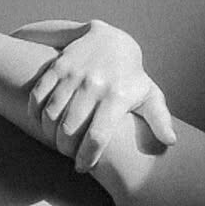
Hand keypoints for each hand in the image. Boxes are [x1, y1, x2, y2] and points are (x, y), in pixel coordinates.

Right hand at [12, 19, 175, 171]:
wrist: (111, 38)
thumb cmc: (131, 75)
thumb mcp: (149, 94)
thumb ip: (160, 118)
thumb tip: (170, 141)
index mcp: (117, 97)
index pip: (97, 136)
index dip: (86, 157)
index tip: (81, 167)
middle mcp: (94, 86)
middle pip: (70, 128)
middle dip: (65, 148)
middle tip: (67, 153)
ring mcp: (73, 75)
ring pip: (51, 113)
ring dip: (49, 133)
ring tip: (55, 139)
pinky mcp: (57, 66)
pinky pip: (38, 94)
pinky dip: (34, 112)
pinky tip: (40, 122)